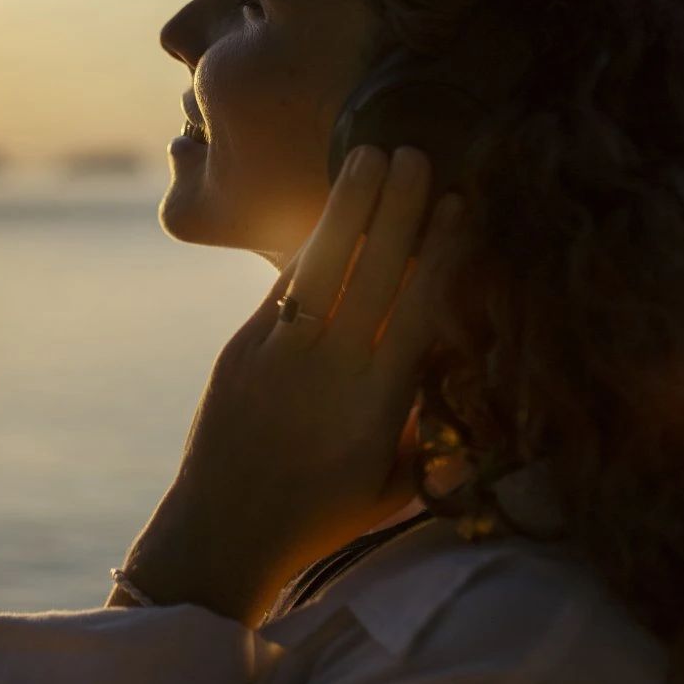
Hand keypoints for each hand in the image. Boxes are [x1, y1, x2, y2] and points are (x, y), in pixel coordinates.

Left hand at [115, 145, 466, 624]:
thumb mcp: (394, 487)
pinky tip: (332, 215)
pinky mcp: (241, 349)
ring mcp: (278, 354)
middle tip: (416, 154)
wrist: (223, 530)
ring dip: (348, 208)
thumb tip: (457, 366)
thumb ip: (427, 428)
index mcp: (375, 406)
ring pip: (321, 266)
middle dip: (396, 209)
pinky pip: (283, 287)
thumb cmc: (322, 516)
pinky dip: (309, 249)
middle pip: (371, 273)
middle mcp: (328, 371)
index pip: (416, 312)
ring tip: (368, 156)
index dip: (439, 255)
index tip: (460, 206)